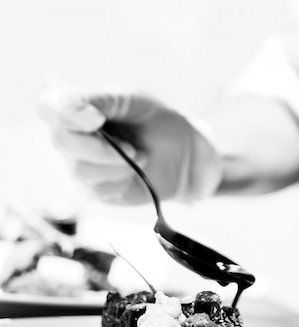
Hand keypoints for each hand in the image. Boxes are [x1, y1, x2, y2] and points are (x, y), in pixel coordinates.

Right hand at [38, 87, 221, 204]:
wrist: (187, 154)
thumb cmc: (157, 121)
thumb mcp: (132, 100)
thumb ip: (99, 100)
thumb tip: (70, 108)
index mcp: (77, 108)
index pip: (48, 108)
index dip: (64, 114)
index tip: (96, 119)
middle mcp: (72, 137)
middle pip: (61, 142)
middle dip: (101, 147)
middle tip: (132, 147)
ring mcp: (81, 166)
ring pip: (80, 170)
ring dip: (117, 164)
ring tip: (140, 156)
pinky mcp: (96, 191)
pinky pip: (97, 189)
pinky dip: (122, 179)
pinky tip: (136, 171)